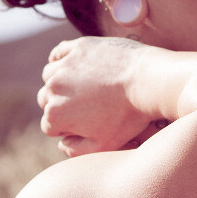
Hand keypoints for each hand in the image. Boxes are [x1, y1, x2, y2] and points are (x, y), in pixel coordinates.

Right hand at [38, 37, 157, 156]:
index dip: (68, 128)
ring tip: (85, 86)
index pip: (50, 126)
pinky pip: (59, 53)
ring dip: (62, 82)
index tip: (88, 124)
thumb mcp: (104, 145)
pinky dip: (63, 60)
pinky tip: (75, 66)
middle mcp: (53, 88)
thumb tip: (62, 143)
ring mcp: (65, 65)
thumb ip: (76, 150)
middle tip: (88, 106)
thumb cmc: (129, 116)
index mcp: (56, 115)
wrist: (149, 82)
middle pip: (47, 100)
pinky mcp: (79, 47)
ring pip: (51, 76)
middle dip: (62, 105)